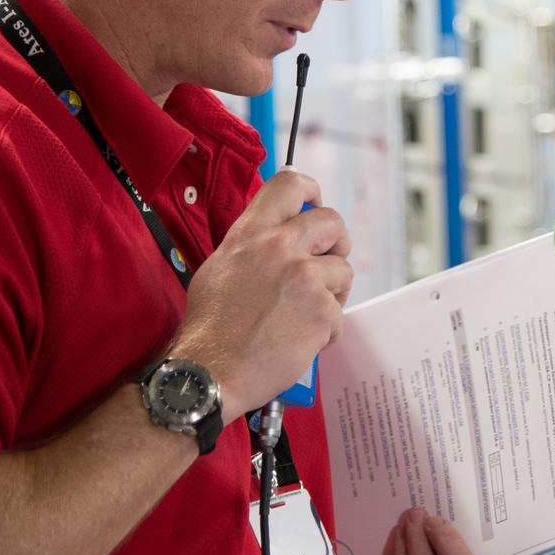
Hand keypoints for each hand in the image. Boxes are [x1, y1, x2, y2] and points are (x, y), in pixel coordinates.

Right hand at [173, 169, 352, 419]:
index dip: (311, 191)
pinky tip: (301, 341)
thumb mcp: (221, 266)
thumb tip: (278, 234)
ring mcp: (304, 278)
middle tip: (328, 263)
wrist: (210, 370)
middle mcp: (280, 247)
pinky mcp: (321, 311)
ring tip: (306, 314)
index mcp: (252, 233)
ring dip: (332, 293)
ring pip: (343, 271)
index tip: (314, 205)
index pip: (290, 184)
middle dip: (337, 243)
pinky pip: (339, 314)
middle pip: (332, 221)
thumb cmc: (211, 326)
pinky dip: (326, 331)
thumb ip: (253, 244)